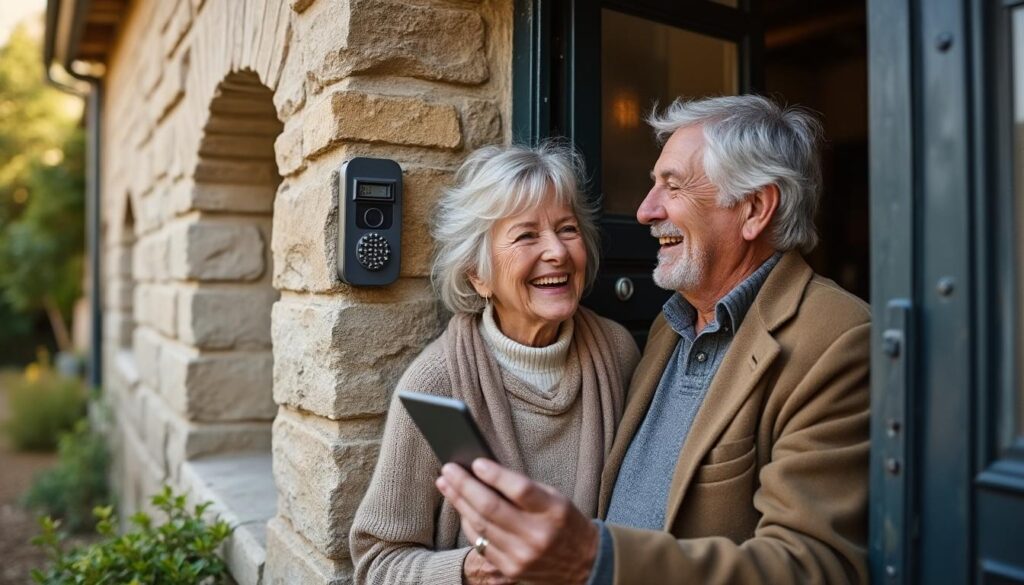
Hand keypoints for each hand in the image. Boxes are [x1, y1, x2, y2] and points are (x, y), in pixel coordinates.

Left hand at [436, 459, 597, 584]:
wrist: (585, 565)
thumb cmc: (566, 523)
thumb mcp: (555, 499)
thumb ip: (524, 488)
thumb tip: (486, 473)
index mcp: (553, 511)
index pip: (519, 489)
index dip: (495, 475)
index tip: (477, 462)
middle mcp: (537, 535)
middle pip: (491, 507)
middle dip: (464, 486)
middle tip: (449, 469)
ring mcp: (522, 555)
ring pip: (480, 526)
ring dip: (459, 502)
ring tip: (446, 484)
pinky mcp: (511, 569)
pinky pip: (480, 544)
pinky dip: (467, 524)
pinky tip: (460, 508)